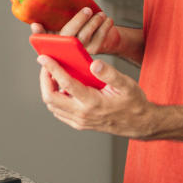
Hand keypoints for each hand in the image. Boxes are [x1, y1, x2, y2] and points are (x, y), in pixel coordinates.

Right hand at [30, 7, 122, 57]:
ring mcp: (78, 51)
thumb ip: (52, 21)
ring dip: (94, 23)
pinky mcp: (93, 51)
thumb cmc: (76, 27)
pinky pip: (99, 39)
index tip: (36, 25)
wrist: (97, 37)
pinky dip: (105, 28)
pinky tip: (108, 20)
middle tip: (87, 10)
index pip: (42, 39)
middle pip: (68, 36)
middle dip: (77, 22)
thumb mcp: (62, 23)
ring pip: (85, 37)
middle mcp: (64, 49)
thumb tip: (36, 23)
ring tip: (100, 14)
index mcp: (53, 41)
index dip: (39, 34)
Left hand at [36, 52, 155, 137]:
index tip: (43, 58)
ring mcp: (79, 121)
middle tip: (47, 65)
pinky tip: (61, 87)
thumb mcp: (126, 84)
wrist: (139, 123)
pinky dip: (55, 98)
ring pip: (52, 106)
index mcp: (92, 102)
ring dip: (48, 88)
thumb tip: (94, 64)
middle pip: (50, 97)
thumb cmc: (133, 102)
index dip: (52, 69)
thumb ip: (110, 74)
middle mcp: (82, 114)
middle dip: (44, 79)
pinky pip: (59, 112)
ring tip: (53, 74)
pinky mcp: (79, 124)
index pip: (65, 84)